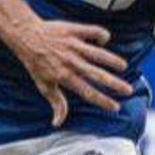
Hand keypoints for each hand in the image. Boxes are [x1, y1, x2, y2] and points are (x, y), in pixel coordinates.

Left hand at [10, 20, 133, 126]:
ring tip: (123, 67)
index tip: (115, 107)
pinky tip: (105, 40)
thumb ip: (56, 103)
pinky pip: (92, 31)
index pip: (87, 92)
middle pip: (97, 75)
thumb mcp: (43, 85)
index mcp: (64, 77)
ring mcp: (73, 46)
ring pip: (98, 53)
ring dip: (112, 60)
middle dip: (114, 84)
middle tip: (128, 90)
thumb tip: (57, 123)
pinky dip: (101, 35)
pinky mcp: (74, 31)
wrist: (26, 36)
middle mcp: (71, 62)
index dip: (103, 100)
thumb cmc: (35, 63)